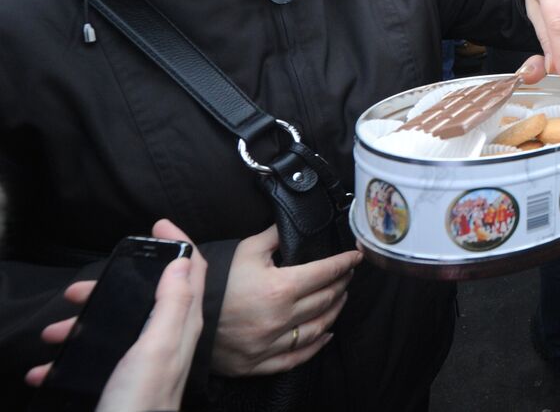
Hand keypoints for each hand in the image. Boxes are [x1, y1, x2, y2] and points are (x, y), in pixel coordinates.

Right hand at [25, 220, 205, 411]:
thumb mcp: (158, 345)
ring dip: (83, 325)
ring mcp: (147, 359)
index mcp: (183, 324)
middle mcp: (169, 338)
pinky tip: (48, 368)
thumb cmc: (141, 402)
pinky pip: (98, 359)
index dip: (178, 243)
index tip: (158, 224)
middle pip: (147, 296)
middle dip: (111, 287)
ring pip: (117, 326)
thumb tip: (181, 260)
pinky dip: (71, 360)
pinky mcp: (126, 380)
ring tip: (54, 331)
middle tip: (78, 289)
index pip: (191, 272)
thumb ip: (172, 302)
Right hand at [211, 225, 358, 375]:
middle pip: (325, 299)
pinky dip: (317, 346)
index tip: (356, 256)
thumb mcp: (244, 250)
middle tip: (348, 275)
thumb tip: (290, 221)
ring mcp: (272, 343)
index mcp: (281, 288)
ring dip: (334, 311)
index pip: (325, 273)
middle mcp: (281, 318)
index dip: (344, 263)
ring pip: (318, 328)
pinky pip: (297, 357)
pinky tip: (326, 335)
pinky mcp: (260, 362)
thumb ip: (273, 235)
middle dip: (342, 284)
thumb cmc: (214, 282)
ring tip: (340, 298)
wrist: (180, 320)